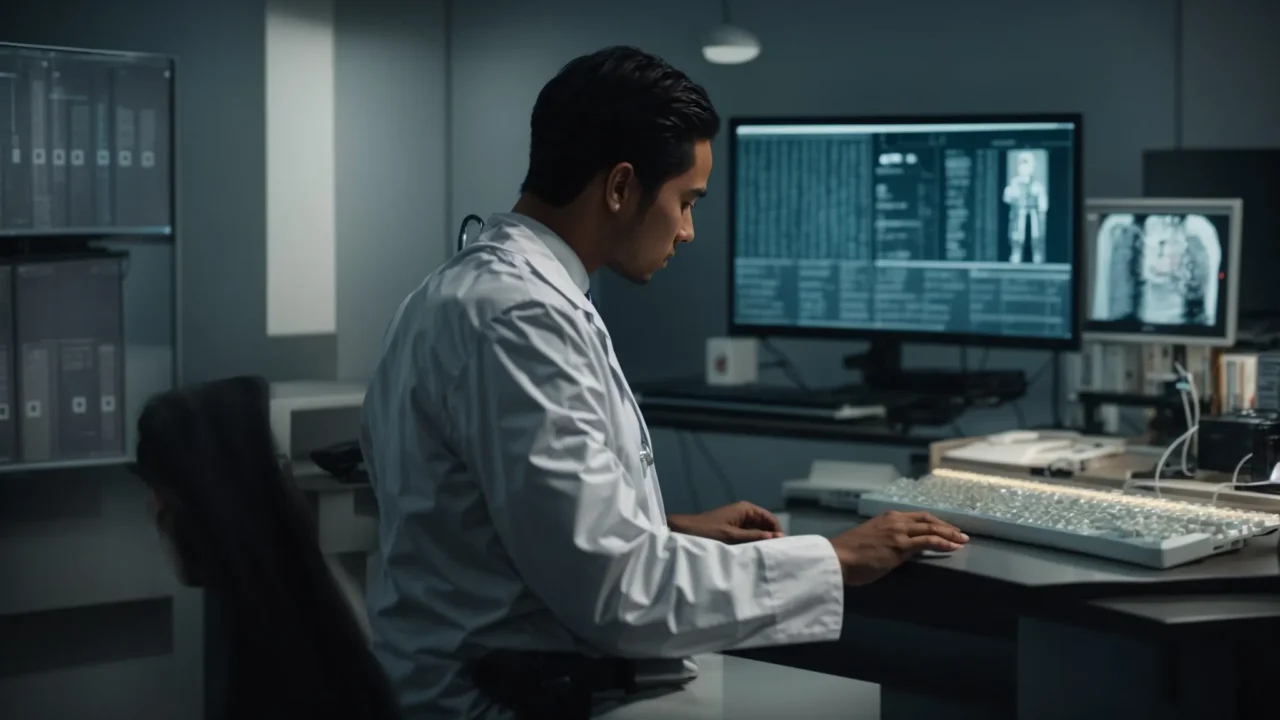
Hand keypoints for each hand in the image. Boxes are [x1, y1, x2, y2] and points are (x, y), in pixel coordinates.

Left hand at [668, 502, 784, 543]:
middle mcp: (744, 512)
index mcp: (746, 509)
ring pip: (756, 531)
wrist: (684, 531)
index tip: (782, 548)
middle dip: (769, 538)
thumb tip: (777, 537)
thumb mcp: (732, 536)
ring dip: (759, 542)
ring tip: (765, 556)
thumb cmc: (708, 531)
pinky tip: (752, 554)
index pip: (770, 519)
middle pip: (764, 525)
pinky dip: (750, 543)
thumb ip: (754, 537)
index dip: (777, 532)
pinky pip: (746, 535)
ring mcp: (737, 520)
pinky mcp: (731, 529)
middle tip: (775, 554)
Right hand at [829, 511, 967, 585]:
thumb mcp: (871, 539)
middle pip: (928, 520)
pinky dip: (943, 543)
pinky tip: (953, 547)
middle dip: (947, 526)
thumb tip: (899, 549)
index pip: (918, 517)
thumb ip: (886, 539)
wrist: (838, 558)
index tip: (946, 529)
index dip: (935, 523)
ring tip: (963, 541)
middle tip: (961, 534)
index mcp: (888, 518)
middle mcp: (895, 520)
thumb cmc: (849, 553)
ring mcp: (898, 532)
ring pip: (931, 529)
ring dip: (950, 534)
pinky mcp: (900, 546)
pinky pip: (927, 542)